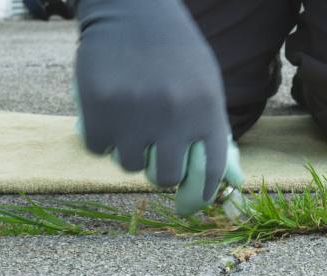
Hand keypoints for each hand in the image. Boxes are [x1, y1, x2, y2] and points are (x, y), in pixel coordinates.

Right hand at [74, 0, 243, 215]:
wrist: (132, 8)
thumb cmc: (175, 50)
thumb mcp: (206, 83)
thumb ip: (211, 128)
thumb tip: (227, 178)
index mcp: (207, 111)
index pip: (210, 171)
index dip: (201, 194)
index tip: (191, 205)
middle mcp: (174, 117)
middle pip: (165, 177)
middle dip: (159, 171)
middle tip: (153, 154)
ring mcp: (135, 115)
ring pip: (129, 164)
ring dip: (128, 150)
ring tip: (129, 120)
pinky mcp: (98, 110)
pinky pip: (98, 148)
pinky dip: (100, 136)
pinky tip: (107, 110)